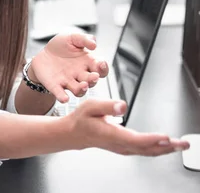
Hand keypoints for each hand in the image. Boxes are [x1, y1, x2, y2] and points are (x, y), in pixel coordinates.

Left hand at [30, 33, 108, 102]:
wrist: (43, 54)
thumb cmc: (60, 46)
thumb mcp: (72, 38)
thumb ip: (84, 39)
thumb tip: (94, 44)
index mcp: (87, 63)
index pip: (100, 69)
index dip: (103, 68)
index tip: (101, 64)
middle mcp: (80, 75)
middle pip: (91, 81)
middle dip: (93, 80)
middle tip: (93, 77)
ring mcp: (68, 82)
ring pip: (79, 90)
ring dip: (82, 90)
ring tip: (82, 86)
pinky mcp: (55, 87)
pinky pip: (61, 94)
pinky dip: (63, 97)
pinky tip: (64, 98)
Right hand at [67, 99, 189, 155]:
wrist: (74, 134)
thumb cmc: (81, 120)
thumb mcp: (89, 106)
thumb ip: (107, 105)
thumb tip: (122, 106)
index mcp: (110, 134)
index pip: (134, 140)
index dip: (151, 139)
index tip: (165, 137)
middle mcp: (119, 144)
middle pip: (146, 149)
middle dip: (167, 147)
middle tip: (183, 144)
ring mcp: (123, 148)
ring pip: (147, 152)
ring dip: (166, 150)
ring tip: (181, 145)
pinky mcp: (125, 148)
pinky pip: (144, 152)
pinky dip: (158, 150)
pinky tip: (167, 147)